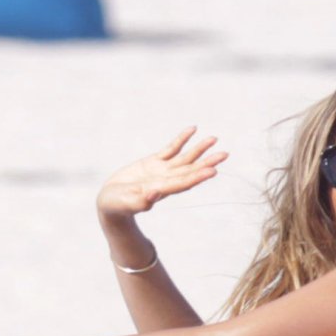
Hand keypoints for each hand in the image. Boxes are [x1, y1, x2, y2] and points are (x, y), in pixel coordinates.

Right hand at [97, 127, 226, 219]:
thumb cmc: (118, 206)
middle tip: (225, 154)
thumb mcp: (127, 203)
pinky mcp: (154, 162)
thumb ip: (141, 200)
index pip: (184, 183)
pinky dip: (182, 139)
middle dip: (207, 162)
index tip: (213, 170)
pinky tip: (192, 129)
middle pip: (190, 170)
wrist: (111, 202)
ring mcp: (162, 170)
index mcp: (162, 190)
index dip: (198, 176)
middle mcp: (166, 180)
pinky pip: (171, 148)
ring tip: (214, 139)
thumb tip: (155, 193)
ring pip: (184, 158)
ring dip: (199, 149)